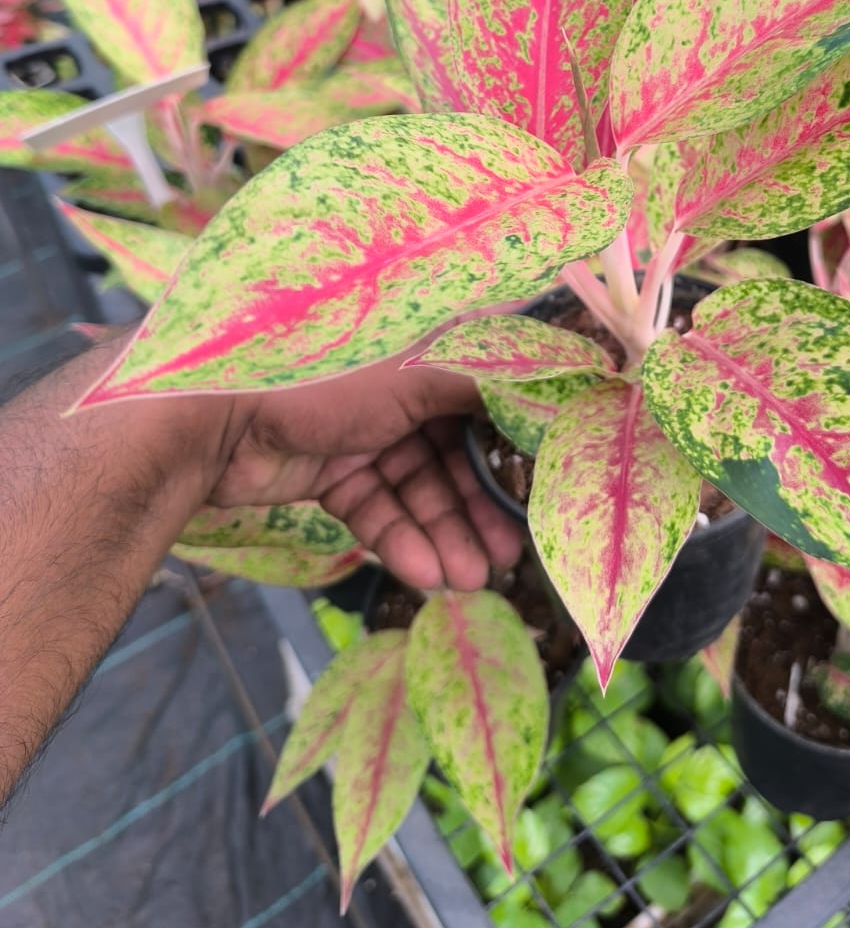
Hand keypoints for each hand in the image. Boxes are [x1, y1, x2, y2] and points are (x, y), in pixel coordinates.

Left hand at [207, 358, 525, 590]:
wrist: (217, 415)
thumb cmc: (325, 375)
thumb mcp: (417, 371)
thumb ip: (484, 380)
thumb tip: (554, 381)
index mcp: (423, 346)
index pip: (487, 392)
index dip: (517, 438)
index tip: (547, 483)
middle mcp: (400, 386)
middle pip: (457, 451)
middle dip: (481, 506)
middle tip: (511, 556)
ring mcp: (365, 432)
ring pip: (419, 490)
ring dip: (446, 535)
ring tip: (472, 581)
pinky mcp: (333, 473)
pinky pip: (379, 510)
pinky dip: (401, 541)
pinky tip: (427, 576)